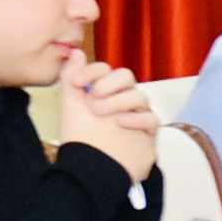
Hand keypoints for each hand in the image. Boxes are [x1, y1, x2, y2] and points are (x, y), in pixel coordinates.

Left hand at [56, 54, 158, 176]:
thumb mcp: (70, 104)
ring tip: (101, 113)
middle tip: (93, 98)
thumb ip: (71, 75)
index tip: (77, 83)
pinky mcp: (148, 133)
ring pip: (139, 96)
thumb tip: (76, 51)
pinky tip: (120, 123)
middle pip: (127, 77)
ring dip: (119, 101)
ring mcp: (136, 116)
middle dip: (109, 84)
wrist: (90, 168)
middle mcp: (121, 101)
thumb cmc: (79, 138)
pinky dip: (136, 118)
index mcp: (103, 92)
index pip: (106, 70)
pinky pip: (151, 119)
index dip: (92, 72)